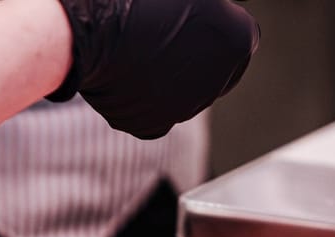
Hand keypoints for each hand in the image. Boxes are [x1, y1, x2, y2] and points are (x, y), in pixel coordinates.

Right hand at [50, 0, 258, 138]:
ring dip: (169, 78)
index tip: (193, 18)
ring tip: (139, 51)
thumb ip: (208, 6)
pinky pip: (154, 113)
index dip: (214, 25)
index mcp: (239, 40)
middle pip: (214, 70)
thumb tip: (208, 10)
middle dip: (197, 56)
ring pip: (183, 93)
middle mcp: (220, 80)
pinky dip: (143, 99)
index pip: (239, 36)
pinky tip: (127, 75)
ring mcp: (187, 108)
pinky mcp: (154, 126)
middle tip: (164, 35)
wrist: (94, 27)